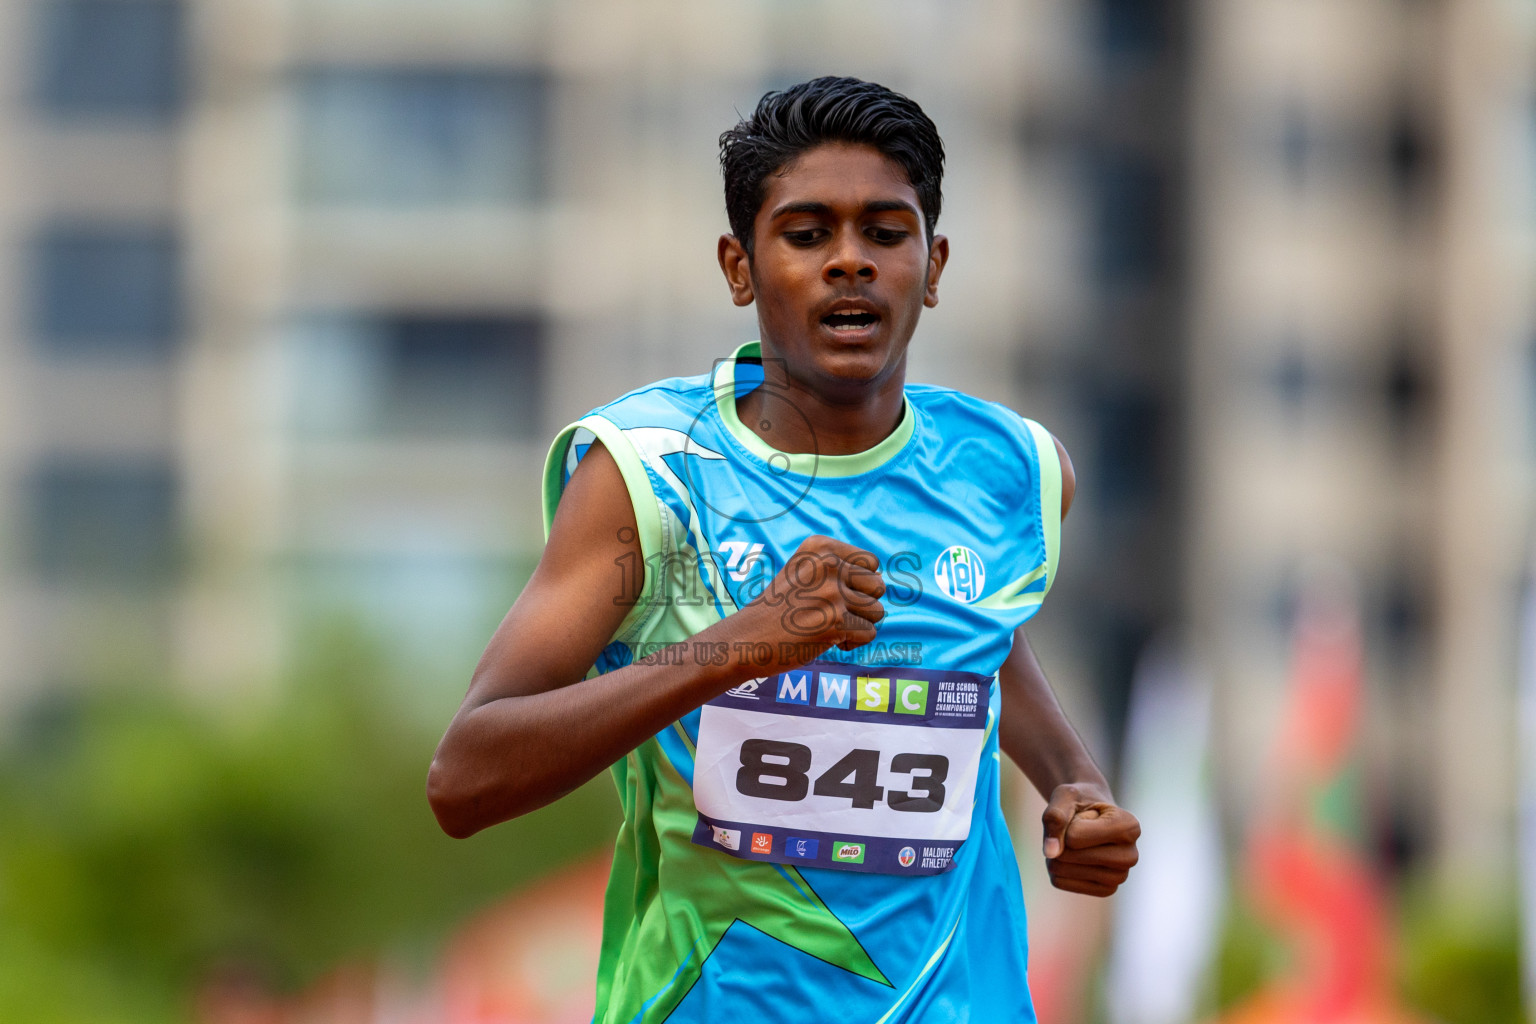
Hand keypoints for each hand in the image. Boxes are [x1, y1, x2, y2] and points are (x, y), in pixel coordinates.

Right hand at [730, 535, 886, 674]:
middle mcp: (828, 564)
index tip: (832, 594)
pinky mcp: (836, 623)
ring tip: (827, 626)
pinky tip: (826, 640)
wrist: (746, 639)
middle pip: (878, 586)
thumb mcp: (802, 572)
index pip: (871, 562)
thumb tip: (881, 578)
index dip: (858, 583)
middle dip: (862, 604)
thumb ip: (839, 568)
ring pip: (877, 612)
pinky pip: (869, 634)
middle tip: (831, 613)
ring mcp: (832, 593)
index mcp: (820, 547)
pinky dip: (852, 643)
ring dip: (857, 625)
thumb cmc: (778, 609)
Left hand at [1041, 783, 1139, 896]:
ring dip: (1056, 854)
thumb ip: (1055, 817)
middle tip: (1076, 829)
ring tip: (1074, 843)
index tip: (1084, 816)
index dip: (1068, 823)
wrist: (1091, 813)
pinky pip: (1060, 882)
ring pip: (1063, 870)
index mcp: (1130, 827)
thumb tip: (1051, 853)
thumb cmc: (1079, 801)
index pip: (1074, 836)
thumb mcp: (1065, 796)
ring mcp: (1120, 877)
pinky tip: (1072, 858)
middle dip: (1061, 841)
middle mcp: (1131, 856)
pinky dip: (1056, 868)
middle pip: (1071, 855)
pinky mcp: (1105, 890)